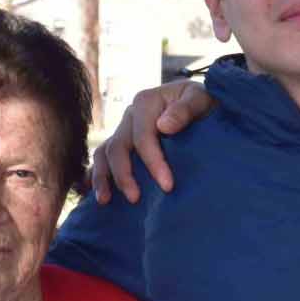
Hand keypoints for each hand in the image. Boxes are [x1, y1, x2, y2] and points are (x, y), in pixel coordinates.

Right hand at [89, 80, 216, 203]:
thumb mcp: (200, 99)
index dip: (152, 162)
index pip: (143, 136)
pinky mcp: (122, 144)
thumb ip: (185, 109)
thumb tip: (163, 126)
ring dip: (102, 178)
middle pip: (118, 147)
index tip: (167, 185)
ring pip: (103, 153)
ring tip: (105, 201)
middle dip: (124, 175)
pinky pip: (102, 160)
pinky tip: (100, 197)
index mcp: (146, 102)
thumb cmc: (202, 103)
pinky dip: (97, 176)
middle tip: (136, 199)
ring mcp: (123, 130)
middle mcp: (130, 115)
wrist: (200, 105)